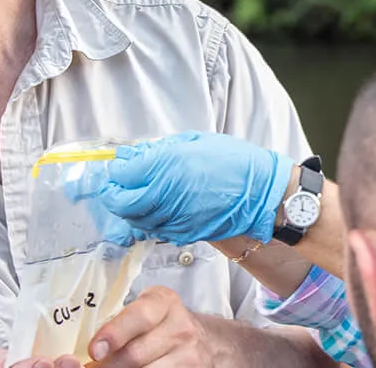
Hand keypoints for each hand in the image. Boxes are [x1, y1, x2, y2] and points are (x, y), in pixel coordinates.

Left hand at [56, 286, 212, 367]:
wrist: (205, 341)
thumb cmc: (162, 323)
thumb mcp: (147, 309)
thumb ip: (120, 321)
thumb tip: (82, 350)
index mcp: (164, 303)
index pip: (139, 317)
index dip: (114, 334)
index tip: (94, 351)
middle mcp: (180, 328)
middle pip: (135, 355)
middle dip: (108, 366)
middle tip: (91, 367)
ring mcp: (188, 357)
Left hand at [97, 132, 293, 244]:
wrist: (261, 192)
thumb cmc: (234, 161)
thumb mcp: (195, 142)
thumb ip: (163, 150)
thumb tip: (139, 155)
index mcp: (166, 165)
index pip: (123, 175)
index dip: (116, 172)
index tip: (118, 167)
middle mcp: (165, 194)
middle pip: (122, 203)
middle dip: (113, 195)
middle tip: (115, 187)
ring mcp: (174, 217)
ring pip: (136, 220)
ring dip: (129, 210)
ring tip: (135, 197)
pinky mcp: (184, 232)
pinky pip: (156, 230)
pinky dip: (149, 221)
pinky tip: (156, 210)